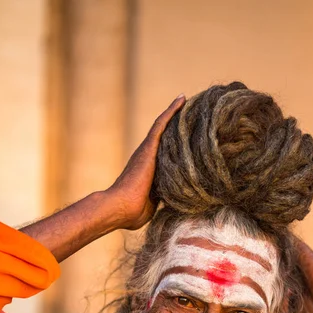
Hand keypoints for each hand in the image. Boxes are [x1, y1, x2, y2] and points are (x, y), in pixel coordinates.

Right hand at [105, 94, 185, 229]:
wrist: (120, 207)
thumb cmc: (133, 212)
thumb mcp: (154, 204)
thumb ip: (165, 198)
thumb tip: (180, 201)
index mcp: (149, 171)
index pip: (166, 155)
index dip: (176, 145)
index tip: (188, 137)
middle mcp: (147, 157)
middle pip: (166, 137)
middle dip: (177, 125)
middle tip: (192, 112)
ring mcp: (147, 151)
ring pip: (164, 127)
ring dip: (176, 113)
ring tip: (188, 100)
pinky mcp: (148, 147)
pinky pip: (161, 124)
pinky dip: (171, 111)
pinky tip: (182, 99)